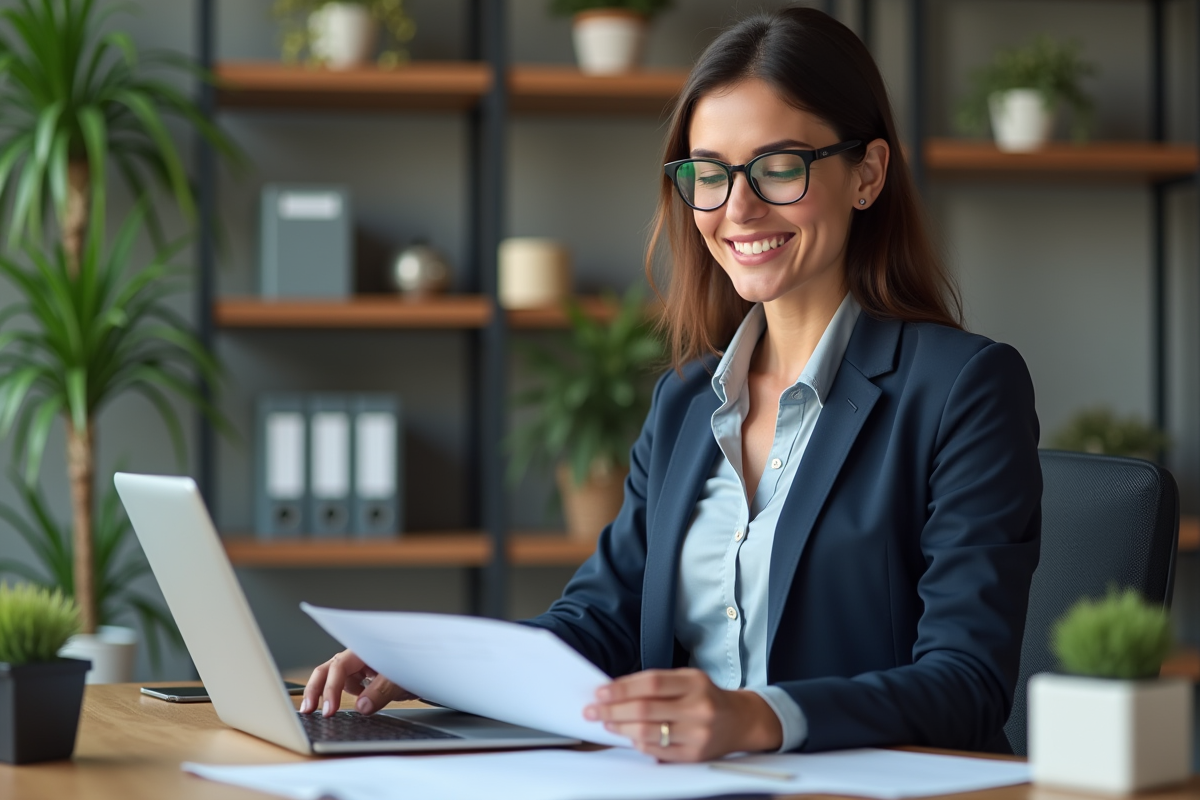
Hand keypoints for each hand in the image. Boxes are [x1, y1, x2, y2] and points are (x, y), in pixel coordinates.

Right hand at [300, 649, 414, 716]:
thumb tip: (361, 707)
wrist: (429, 664)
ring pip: (333, 677)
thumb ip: (381, 691)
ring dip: (324, 692)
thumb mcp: (401, 678)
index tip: (329, 709)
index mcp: (364, 650)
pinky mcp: (362, 675)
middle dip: (316, 688)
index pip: (339, 667)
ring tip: (318, 711)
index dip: (331, 689)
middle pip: (328, 669)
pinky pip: (345, 684)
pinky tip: (339, 705)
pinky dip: (338, 694)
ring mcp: (359, 665)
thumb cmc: (416, 662)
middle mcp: (358, 655)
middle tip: (308, 710)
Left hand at [582, 668, 781, 761]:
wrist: (741, 721)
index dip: (622, 688)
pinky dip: (638, 743)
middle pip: (645, 710)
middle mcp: (698, 708)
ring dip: (620, 728)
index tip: (601, 691)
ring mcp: (697, 734)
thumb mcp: (688, 680)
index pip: (652, 683)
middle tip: (593, 710)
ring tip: (606, 722)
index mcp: (695, 683)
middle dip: (613, 710)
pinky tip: (628, 735)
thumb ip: (658, 684)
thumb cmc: (707, 697)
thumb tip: (616, 691)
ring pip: (648, 733)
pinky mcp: (694, 756)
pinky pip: (657, 751)